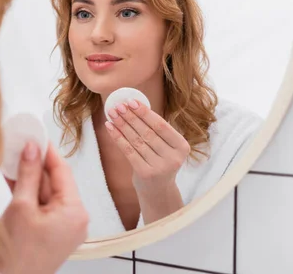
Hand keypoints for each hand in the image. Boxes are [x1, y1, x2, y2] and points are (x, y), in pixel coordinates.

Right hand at [0, 142, 88, 273]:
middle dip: (35, 164)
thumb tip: (31, 148)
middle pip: (54, 182)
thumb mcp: (21, 206)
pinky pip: (40, 206)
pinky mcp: (49, 233)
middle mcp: (74, 219)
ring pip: (45, 193)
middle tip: (20, 143)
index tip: (35, 134)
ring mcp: (62, 228)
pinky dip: (27, 194)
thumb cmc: (17, 255)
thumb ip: (28, 174)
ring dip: (28, 178)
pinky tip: (12, 177)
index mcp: (75, 212)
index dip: (47, 151)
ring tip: (11, 157)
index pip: (63, 171)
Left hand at [105, 99, 188, 222]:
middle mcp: (173, 158)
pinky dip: (118, 137)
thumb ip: (155, 129)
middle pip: (147, 132)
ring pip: (136, 141)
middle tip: (118, 105)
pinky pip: (128, 151)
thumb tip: (134, 104)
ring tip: (112, 114)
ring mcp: (160, 167)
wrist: (158, 190)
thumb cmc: (160, 160)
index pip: (161, 125)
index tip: (131, 101)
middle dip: (131, 117)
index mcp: (182, 147)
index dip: (145, 112)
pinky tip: (110, 127)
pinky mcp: (145, 174)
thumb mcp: (165, 146)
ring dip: (122, 125)